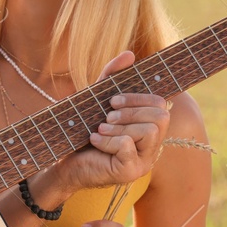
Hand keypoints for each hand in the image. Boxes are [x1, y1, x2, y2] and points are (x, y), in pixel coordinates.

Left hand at [52, 51, 170, 191]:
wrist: (64, 160)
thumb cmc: (85, 131)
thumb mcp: (98, 100)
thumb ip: (112, 76)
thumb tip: (130, 54)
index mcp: (150, 129)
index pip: (161, 105)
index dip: (139, 98)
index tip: (113, 101)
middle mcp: (153, 146)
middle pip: (161, 117)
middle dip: (131, 112)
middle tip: (107, 117)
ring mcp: (144, 162)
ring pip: (149, 132)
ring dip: (120, 127)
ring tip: (101, 129)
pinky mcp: (130, 172)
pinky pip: (127, 146)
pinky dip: (108, 140)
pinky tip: (95, 140)